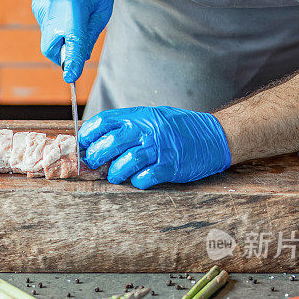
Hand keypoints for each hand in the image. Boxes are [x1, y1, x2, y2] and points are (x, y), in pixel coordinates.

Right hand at [32, 0, 113, 82]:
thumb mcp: (102, 9)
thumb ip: (90, 36)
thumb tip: (81, 57)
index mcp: (73, 13)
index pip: (72, 47)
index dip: (71, 65)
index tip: (71, 78)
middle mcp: (52, 12)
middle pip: (51, 48)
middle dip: (63, 54)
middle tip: (77, 48)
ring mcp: (41, 8)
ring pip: (48, 37)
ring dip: (61, 36)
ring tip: (74, 16)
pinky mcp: (36, 5)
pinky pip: (46, 24)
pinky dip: (56, 24)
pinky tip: (66, 8)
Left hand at [79, 107, 231, 188]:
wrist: (214, 136)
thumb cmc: (180, 128)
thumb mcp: (153, 117)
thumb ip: (130, 125)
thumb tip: (100, 137)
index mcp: (140, 116)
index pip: (104, 122)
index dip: (89, 134)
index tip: (83, 144)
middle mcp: (147, 130)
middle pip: (109, 144)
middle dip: (96, 157)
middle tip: (94, 164)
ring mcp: (159, 149)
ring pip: (124, 163)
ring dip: (115, 174)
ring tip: (115, 176)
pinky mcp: (169, 166)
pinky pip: (144, 178)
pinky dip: (137, 182)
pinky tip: (138, 180)